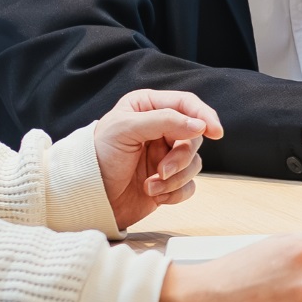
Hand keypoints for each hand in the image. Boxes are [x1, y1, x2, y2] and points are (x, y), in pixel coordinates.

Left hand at [93, 89, 219, 230]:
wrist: (86, 197)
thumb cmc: (97, 157)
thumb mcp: (126, 129)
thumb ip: (164, 121)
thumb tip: (199, 125)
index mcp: (148, 107)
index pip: (186, 104)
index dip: (204, 116)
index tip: (215, 132)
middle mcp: (160, 129)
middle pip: (194, 136)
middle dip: (181, 157)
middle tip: (162, 170)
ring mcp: (165, 156)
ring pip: (194, 163)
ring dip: (175, 178)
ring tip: (150, 185)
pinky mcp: (168, 181)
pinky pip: (188, 186)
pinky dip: (175, 193)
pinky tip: (155, 195)